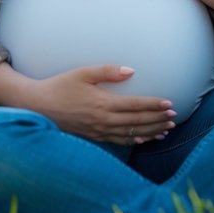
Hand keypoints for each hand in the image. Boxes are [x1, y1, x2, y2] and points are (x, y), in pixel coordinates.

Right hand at [28, 65, 176, 144]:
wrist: (38, 107)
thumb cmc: (60, 86)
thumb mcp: (82, 73)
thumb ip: (107, 71)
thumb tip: (131, 71)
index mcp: (103, 103)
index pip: (135, 105)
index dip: (154, 105)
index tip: (170, 103)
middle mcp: (103, 120)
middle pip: (138, 121)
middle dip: (158, 119)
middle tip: (175, 117)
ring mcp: (99, 132)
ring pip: (131, 134)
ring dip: (151, 132)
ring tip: (166, 129)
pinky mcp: (94, 137)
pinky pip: (119, 141)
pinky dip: (134, 140)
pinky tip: (144, 139)